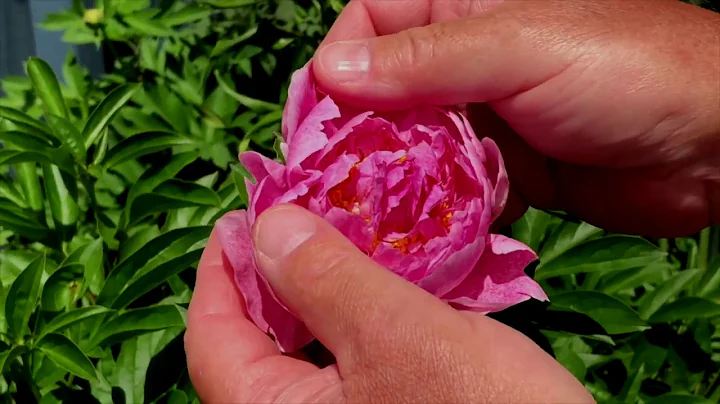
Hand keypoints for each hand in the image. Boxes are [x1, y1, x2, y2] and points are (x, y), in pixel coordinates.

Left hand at [185, 205, 594, 402]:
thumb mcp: (400, 337)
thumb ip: (327, 280)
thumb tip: (264, 227)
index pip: (212, 340)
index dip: (217, 272)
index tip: (236, 218)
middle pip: (257, 340)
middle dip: (274, 271)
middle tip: (299, 213)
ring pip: (309, 345)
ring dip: (321, 287)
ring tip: (344, 231)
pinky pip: (354, 356)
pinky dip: (362, 310)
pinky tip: (389, 275)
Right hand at [312, 0, 719, 236]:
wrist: (711, 142)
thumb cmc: (624, 69)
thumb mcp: (518, 48)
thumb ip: (423, 61)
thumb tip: (329, 71)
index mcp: (461, 9)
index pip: (368, 22)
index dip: (337, 66)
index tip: (321, 121)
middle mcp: (463, 61)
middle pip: (380, 94)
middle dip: (358, 136)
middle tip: (336, 185)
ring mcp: (482, 117)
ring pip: (410, 146)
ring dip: (393, 180)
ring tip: (371, 218)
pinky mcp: (501, 169)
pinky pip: (447, 188)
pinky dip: (434, 210)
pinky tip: (421, 233)